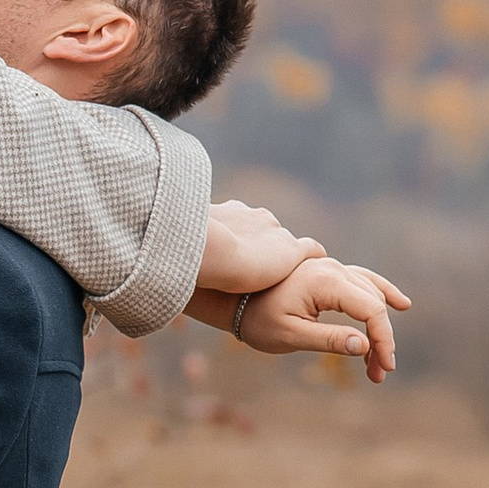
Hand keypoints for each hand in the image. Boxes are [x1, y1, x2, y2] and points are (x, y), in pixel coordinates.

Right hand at [193, 197, 326, 297]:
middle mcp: (257, 217)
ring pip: (289, 244)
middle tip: (264, 266)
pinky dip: (314, 259)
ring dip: (288, 256)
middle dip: (267, 246)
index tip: (241, 252)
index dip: (244, 239)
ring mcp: (276, 233)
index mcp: (232, 213)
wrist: (212, 250)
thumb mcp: (182, 243)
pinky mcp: (292, 250)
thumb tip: (168, 259)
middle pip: (268, 232)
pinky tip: (320, 270)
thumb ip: (183, 247)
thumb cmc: (190, 250)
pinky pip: (312, 251)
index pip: (244, 223)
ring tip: (292, 274)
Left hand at [232, 255, 410, 383]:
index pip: (371, 310)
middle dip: (381, 340)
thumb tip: (365, 347)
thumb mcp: (291, 335)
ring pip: (371, 295)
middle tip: (378, 374)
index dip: (383, 339)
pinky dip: (381, 294)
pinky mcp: (328, 273)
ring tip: (382, 358)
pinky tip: (401, 304)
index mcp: (325, 282)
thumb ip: (329, 340)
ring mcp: (331, 268)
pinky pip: (363, 281)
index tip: (383, 367)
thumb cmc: (258, 320)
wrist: (234, 299)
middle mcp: (332, 268)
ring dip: (380, 326)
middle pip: (374, 304)